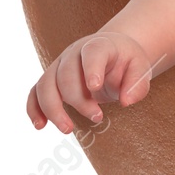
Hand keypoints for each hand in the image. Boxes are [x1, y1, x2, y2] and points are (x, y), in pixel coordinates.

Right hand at [26, 28, 156, 132]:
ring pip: (45, 84)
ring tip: (68, 129)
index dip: (91, 69)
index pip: (92, 53)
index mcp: (98, 45)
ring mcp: (59, 65)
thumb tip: (126, 102)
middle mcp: (74, 53)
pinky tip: (40, 126)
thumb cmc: (126, 61)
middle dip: (78, 100)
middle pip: (66, 74)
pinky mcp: (51, 79)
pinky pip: (35, 92)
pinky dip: (34, 109)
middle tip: (98, 117)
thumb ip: (137, 83)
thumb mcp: (140, 68)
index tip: (95, 87)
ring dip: (52, 108)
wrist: (113, 52)